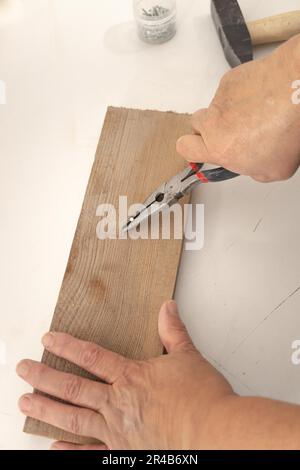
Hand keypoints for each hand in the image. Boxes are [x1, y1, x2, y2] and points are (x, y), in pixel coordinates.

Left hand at [17, 301, 233, 449]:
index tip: (48, 340)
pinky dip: (70, 451)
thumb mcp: (189, 357)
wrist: (216, 433)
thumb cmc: (203, 398)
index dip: (67, 346)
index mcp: (132, 377)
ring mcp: (118, 431)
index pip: (91, 356)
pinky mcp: (124, 454)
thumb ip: (173, 331)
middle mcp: (119, 403)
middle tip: (22, 370)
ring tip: (25, 403)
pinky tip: (54, 447)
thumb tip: (167, 307)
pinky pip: (90, 453)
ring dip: (46, 409)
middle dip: (44, 377)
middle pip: (73, 387)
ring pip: (73, 418)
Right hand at [177, 36, 299, 181]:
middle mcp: (214, 122)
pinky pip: (230, 90)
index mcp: (219, 148)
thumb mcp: (275, 170)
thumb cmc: (287, 128)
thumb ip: (253, 170)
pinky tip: (261, 98)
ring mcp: (221, 99)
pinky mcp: (231, 79)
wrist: (295, 91)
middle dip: (210, 129)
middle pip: (196, 125)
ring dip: (230, 112)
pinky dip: (242, 94)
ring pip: (216, 107)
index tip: (200, 151)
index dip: (191, 150)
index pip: (185, 148)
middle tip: (230, 132)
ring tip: (256, 113)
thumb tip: (255, 166)